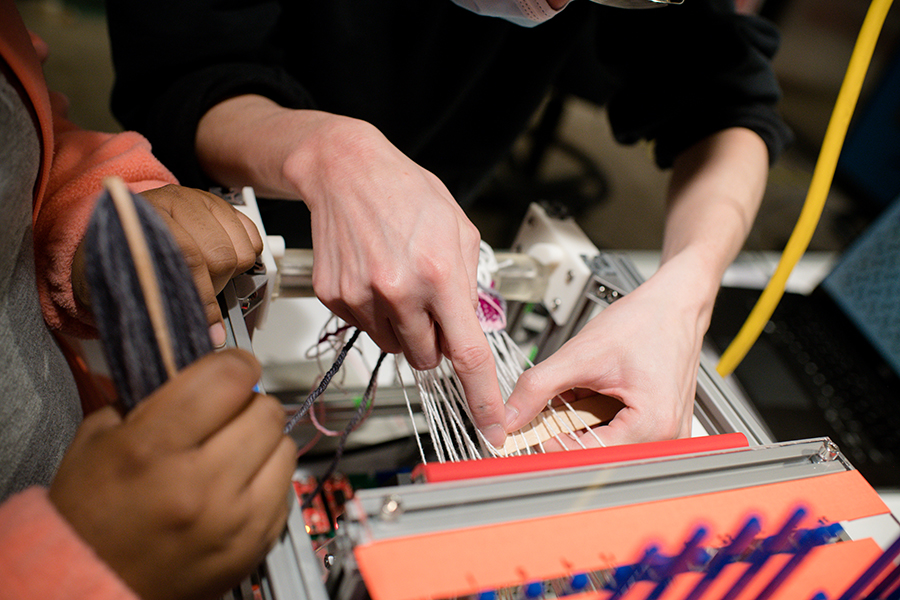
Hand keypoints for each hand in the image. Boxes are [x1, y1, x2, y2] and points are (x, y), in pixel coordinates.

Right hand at [49, 349, 296, 599]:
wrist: (90, 586)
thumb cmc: (89, 512)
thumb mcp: (99, 437)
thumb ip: (152, 395)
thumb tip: (203, 369)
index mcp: (155, 448)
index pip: (231, 377)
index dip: (234, 364)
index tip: (229, 369)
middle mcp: (203, 484)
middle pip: (267, 409)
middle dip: (248, 404)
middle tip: (225, 415)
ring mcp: (235, 520)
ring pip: (284, 446)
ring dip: (262, 442)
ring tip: (232, 453)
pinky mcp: (255, 545)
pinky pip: (285, 489)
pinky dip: (266, 480)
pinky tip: (236, 488)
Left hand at [140, 185, 263, 335]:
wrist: (122, 229)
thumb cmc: (125, 255)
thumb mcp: (127, 280)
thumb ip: (157, 303)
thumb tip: (200, 333)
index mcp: (147, 217)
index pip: (189, 258)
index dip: (203, 298)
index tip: (210, 326)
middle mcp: (176, 203)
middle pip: (220, 255)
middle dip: (215, 285)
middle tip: (200, 294)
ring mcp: (201, 201)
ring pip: (241, 250)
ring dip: (230, 272)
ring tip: (208, 275)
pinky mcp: (221, 206)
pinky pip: (253, 238)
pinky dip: (245, 256)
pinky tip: (223, 260)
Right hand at [284, 115, 507, 445]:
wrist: (346, 170)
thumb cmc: (407, 192)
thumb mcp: (460, 230)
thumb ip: (470, 284)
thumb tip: (469, 328)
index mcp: (439, 274)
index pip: (467, 354)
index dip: (482, 398)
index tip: (491, 428)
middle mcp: (399, 291)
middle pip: (429, 358)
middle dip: (437, 343)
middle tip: (431, 304)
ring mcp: (362, 297)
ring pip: (396, 347)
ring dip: (405, 328)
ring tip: (401, 282)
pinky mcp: (336, 298)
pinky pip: (366, 329)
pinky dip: (377, 314)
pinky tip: (376, 278)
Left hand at [504, 261, 704, 446]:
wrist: (672, 305)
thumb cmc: (644, 323)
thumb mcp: (580, 354)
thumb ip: (538, 387)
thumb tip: (512, 416)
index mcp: (653, 424)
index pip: (590, 455)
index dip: (555, 445)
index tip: (534, 430)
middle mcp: (665, 436)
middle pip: (598, 453)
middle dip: (568, 431)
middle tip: (554, 406)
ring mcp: (665, 433)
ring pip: (606, 444)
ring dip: (582, 423)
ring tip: (579, 392)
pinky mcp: (659, 425)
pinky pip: (617, 433)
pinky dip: (596, 417)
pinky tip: (593, 393)